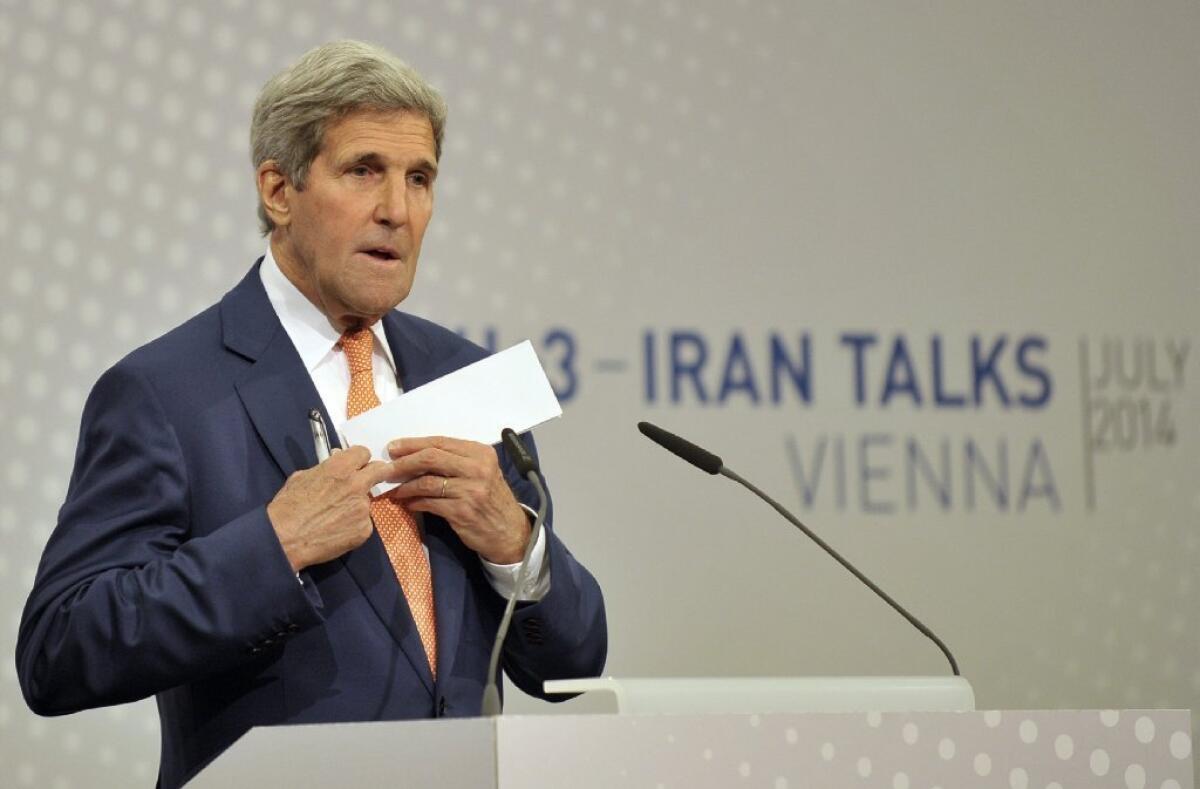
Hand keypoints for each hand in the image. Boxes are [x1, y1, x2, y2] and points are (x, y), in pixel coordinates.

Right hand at [267, 446, 395, 571]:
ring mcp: (363, 508)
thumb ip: (325, 469)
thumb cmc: (288, 507)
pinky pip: (364, 523)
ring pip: (367, 500)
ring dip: (357, 504)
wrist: (285, 539)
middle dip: (375, 473)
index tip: (355, 465)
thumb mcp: (302, 477)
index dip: (358, 459)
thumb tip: (336, 463)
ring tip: (336, 516)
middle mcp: (357, 484)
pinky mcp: (365, 529)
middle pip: (381, 470)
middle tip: (365, 482)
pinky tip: (337, 531)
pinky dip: (354, 525)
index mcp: (340, 467)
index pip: (363, 452)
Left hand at [385, 436, 529, 563]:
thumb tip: (416, 455)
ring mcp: (471, 490)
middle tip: (387, 468)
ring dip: (406, 486)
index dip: (413, 444)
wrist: (510, 532)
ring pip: (427, 482)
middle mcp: (478, 468)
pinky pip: (429, 503)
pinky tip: (408, 503)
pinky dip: (415, 502)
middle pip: (431, 457)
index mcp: (481, 453)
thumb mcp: (481, 472)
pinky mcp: (463, 511)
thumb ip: (456, 461)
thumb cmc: (492, 499)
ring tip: (395, 489)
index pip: (441, 442)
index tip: (394, 448)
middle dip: (404, 462)